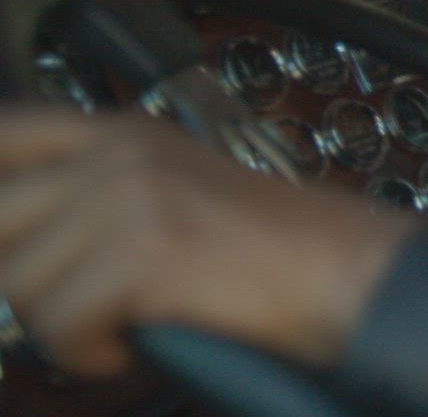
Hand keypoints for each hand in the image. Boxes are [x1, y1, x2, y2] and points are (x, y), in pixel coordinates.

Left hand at [0, 107, 412, 375]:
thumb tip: (16, 236)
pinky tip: (127, 345)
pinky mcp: (142, 252)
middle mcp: (120, 153)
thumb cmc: (266, 246)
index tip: (12, 234)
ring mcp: (130, 197)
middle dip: (23, 275)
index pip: (7, 134)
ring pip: (20, 282)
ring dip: (61, 323)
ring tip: (115, 324)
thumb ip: (96, 187)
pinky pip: (58, 325)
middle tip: (70, 299)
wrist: (337, 267)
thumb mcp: (171, 185)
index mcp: (124, 130)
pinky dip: (88, 353)